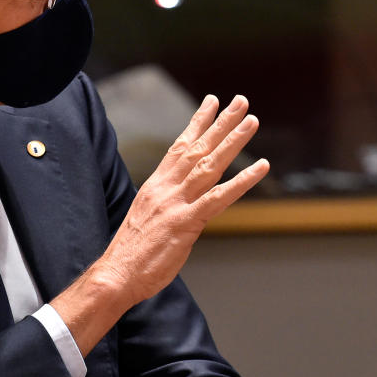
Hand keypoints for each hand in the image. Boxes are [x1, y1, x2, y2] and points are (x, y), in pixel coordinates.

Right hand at [101, 93, 268, 306]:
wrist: (115, 275)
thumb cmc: (131, 254)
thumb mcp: (148, 218)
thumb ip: (168, 205)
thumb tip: (186, 203)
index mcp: (156, 185)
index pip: (179, 146)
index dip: (197, 123)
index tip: (211, 102)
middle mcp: (166, 188)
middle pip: (198, 147)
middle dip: (221, 122)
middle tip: (241, 101)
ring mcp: (176, 203)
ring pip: (210, 164)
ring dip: (233, 140)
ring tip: (252, 121)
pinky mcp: (186, 223)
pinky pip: (219, 198)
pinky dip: (243, 181)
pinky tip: (261, 167)